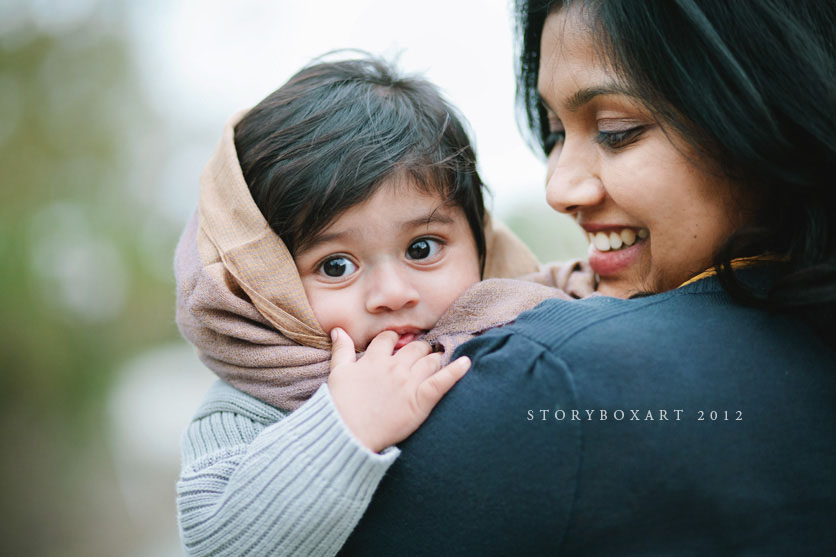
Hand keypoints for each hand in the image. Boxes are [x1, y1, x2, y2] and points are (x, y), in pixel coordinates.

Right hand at [327, 327, 470, 452]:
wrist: (347, 433)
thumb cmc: (341, 405)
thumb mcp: (337, 373)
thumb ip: (341, 349)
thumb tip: (338, 330)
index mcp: (374, 359)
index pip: (389, 338)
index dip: (394, 340)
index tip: (397, 344)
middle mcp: (394, 367)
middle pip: (415, 348)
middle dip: (419, 349)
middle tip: (421, 355)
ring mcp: (409, 383)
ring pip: (430, 360)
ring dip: (435, 358)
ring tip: (439, 359)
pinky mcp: (421, 400)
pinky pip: (443, 381)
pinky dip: (456, 371)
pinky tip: (466, 362)